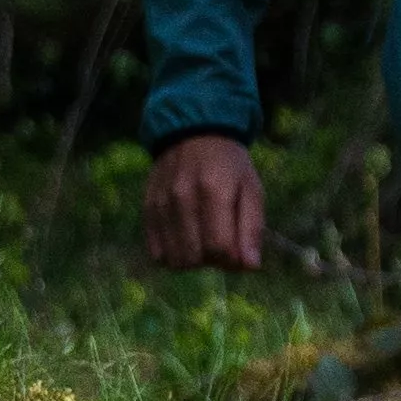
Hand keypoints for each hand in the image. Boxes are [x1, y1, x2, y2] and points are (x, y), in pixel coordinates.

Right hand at [140, 130, 266, 273]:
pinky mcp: (148, 209)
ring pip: (174, 260)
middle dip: (212, 261)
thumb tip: (250, 267)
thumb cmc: (230, 167)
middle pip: (194, 258)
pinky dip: (173, 255)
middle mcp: (182, 197)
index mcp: (213, 191)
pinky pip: (156, 253)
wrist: (194, 134)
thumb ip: (252, 228)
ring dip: (193, 260)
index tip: (239, 251)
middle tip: (221, 244)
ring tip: (203, 241)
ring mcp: (161, 203)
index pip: (219, 248)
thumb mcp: (251, 190)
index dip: (232, 260)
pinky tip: (186, 239)